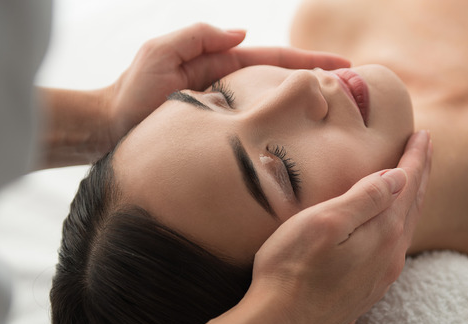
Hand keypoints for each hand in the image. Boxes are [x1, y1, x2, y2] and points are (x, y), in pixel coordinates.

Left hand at [103, 23, 349, 146]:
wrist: (110, 130)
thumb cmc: (131, 92)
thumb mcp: (159, 53)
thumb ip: (197, 38)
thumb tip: (242, 33)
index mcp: (224, 66)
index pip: (276, 60)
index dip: (310, 63)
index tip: (343, 67)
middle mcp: (234, 90)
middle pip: (285, 84)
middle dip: (320, 83)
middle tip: (356, 92)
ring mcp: (232, 116)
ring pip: (277, 110)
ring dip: (307, 111)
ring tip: (343, 117)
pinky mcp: (226, 139)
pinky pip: (260, 135)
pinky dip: (283, 136)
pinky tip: (304, 146)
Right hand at [249, 130, 431, 323]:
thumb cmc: (292, 268)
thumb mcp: (325, 222)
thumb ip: (365, 198)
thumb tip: (400, 177)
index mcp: (384, 232)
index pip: (408, 184)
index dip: (416, 158)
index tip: (423, 135)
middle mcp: (391, 255)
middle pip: (413, 205)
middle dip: (420, 174)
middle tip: (425, 148)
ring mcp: (381, 275)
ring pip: (406, 227)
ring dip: (413, 199)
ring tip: (414, 180)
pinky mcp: (368, 289)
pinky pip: (395, 246)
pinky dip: (400, 222)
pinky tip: (393, 224)